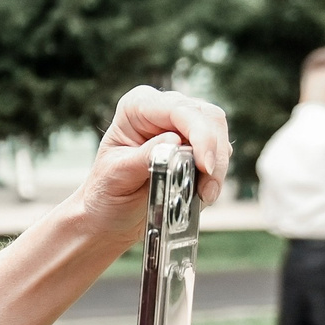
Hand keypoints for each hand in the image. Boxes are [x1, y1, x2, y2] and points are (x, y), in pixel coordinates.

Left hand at [71, 87, 232, 236]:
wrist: (107, 217)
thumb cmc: (105, 194)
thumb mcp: (118, 176)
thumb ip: (145, 157)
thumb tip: (175, 141)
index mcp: (136, 107)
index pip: (179, 109)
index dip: (200, 135)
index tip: (206, 165)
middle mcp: (162, 110)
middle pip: (208, 117)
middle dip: (214, 153)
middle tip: (208, 190)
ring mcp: (182, 126)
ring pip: (219, 135)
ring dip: (217, 168)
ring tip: (203, 196)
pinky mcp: (196, 147)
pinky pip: (219, 155)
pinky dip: (215, 176)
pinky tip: (201, 194)